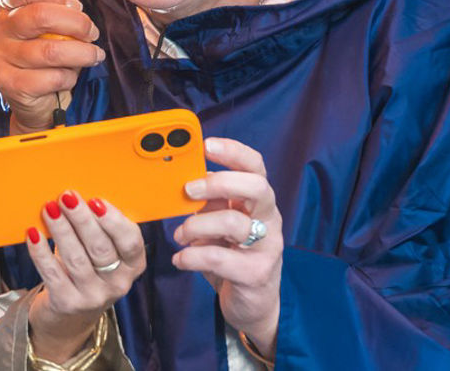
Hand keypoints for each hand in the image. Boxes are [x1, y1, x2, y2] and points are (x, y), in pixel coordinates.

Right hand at [0, 0, 106, 130]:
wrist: (34, 96)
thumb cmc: (41, 50)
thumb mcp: (44, 13)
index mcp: (2, 6)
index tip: (74, 5)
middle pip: (40, 16)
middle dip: (77, 23)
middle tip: (91, 31)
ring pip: (50, 50)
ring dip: (81, 53)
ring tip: (93, 54)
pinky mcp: (9, 84)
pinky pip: (49, 77)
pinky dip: (69, 77)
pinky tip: (71, 75)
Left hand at [26, 191, 144, 361]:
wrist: (69, 316)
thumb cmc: (86, 269)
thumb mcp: (100, 251)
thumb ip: (98, 227)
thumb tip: (77, 195)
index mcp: (133, 265)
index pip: (131, 242)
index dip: (114, 221)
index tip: (96, 200)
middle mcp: (118, 284)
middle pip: (100, 248)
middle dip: (82, 219)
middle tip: (67, 197)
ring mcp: (93, 297)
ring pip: (76, 258)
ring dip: (61, 230)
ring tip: (49, 208)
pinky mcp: (67, 303)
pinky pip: (52, 273)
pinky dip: (41, 251)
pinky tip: (33, 233)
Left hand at [172, 138, 282, 357]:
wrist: (253, 305)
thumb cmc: (232, 256)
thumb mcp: (220, 224)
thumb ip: (209, 204)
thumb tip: (181, 181)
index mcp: (258, 202)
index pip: (255, 167)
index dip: (233, 151)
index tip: (206, 145)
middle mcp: (269, 220)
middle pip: (256, 187)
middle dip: (219, 183)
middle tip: (189, 190)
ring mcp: (267, 247)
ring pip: (234, 223)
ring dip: (197, 225)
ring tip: (180, 236)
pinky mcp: (256, 274)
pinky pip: (219, 258)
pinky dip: (192, 257)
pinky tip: (180, 260)